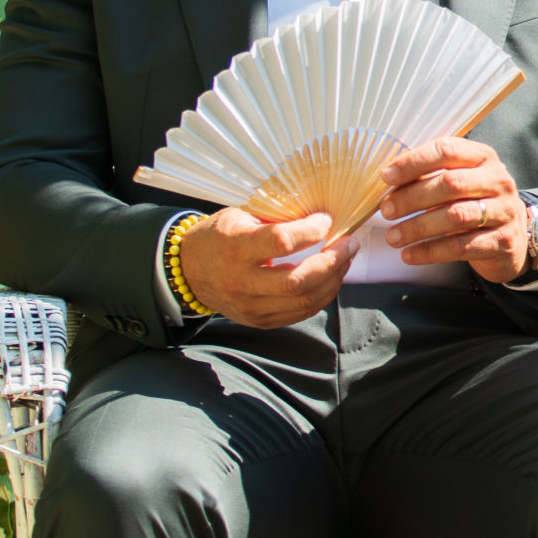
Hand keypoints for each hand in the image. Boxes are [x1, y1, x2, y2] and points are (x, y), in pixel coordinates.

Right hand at [177, 207, 356, 328]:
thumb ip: (275, 219)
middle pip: (299, 281)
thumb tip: (320, 216)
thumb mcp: (239, 216)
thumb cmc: (218, 237)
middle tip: (350, 244)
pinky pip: (300, 313)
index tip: (326, 220)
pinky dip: (322, 295)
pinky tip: (330, 278)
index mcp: (235, 248)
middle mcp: (242, 282)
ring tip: (345, 259)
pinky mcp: (259, 321)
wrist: (187, 271)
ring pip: (305, 301)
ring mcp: (250, 307)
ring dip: (334, 279)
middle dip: (334, 262)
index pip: (281, 242)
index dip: (311, 231)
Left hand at [377, 137, 533, 282]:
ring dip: (418, 227)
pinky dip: (430, 251)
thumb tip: (390, 180)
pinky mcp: (503, 241)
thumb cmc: (476, 204)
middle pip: (451, 183)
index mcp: (483, 157)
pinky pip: (461, 246)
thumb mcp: (460, 181)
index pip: (447, 150)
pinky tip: (410, 255)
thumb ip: (430, 176)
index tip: (386, 176)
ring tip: (393, 237)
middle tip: (386, 210)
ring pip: (456, 216)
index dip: (414, 162)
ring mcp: (505, 211)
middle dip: (412, 197)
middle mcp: (498, 181)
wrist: (513, 238)